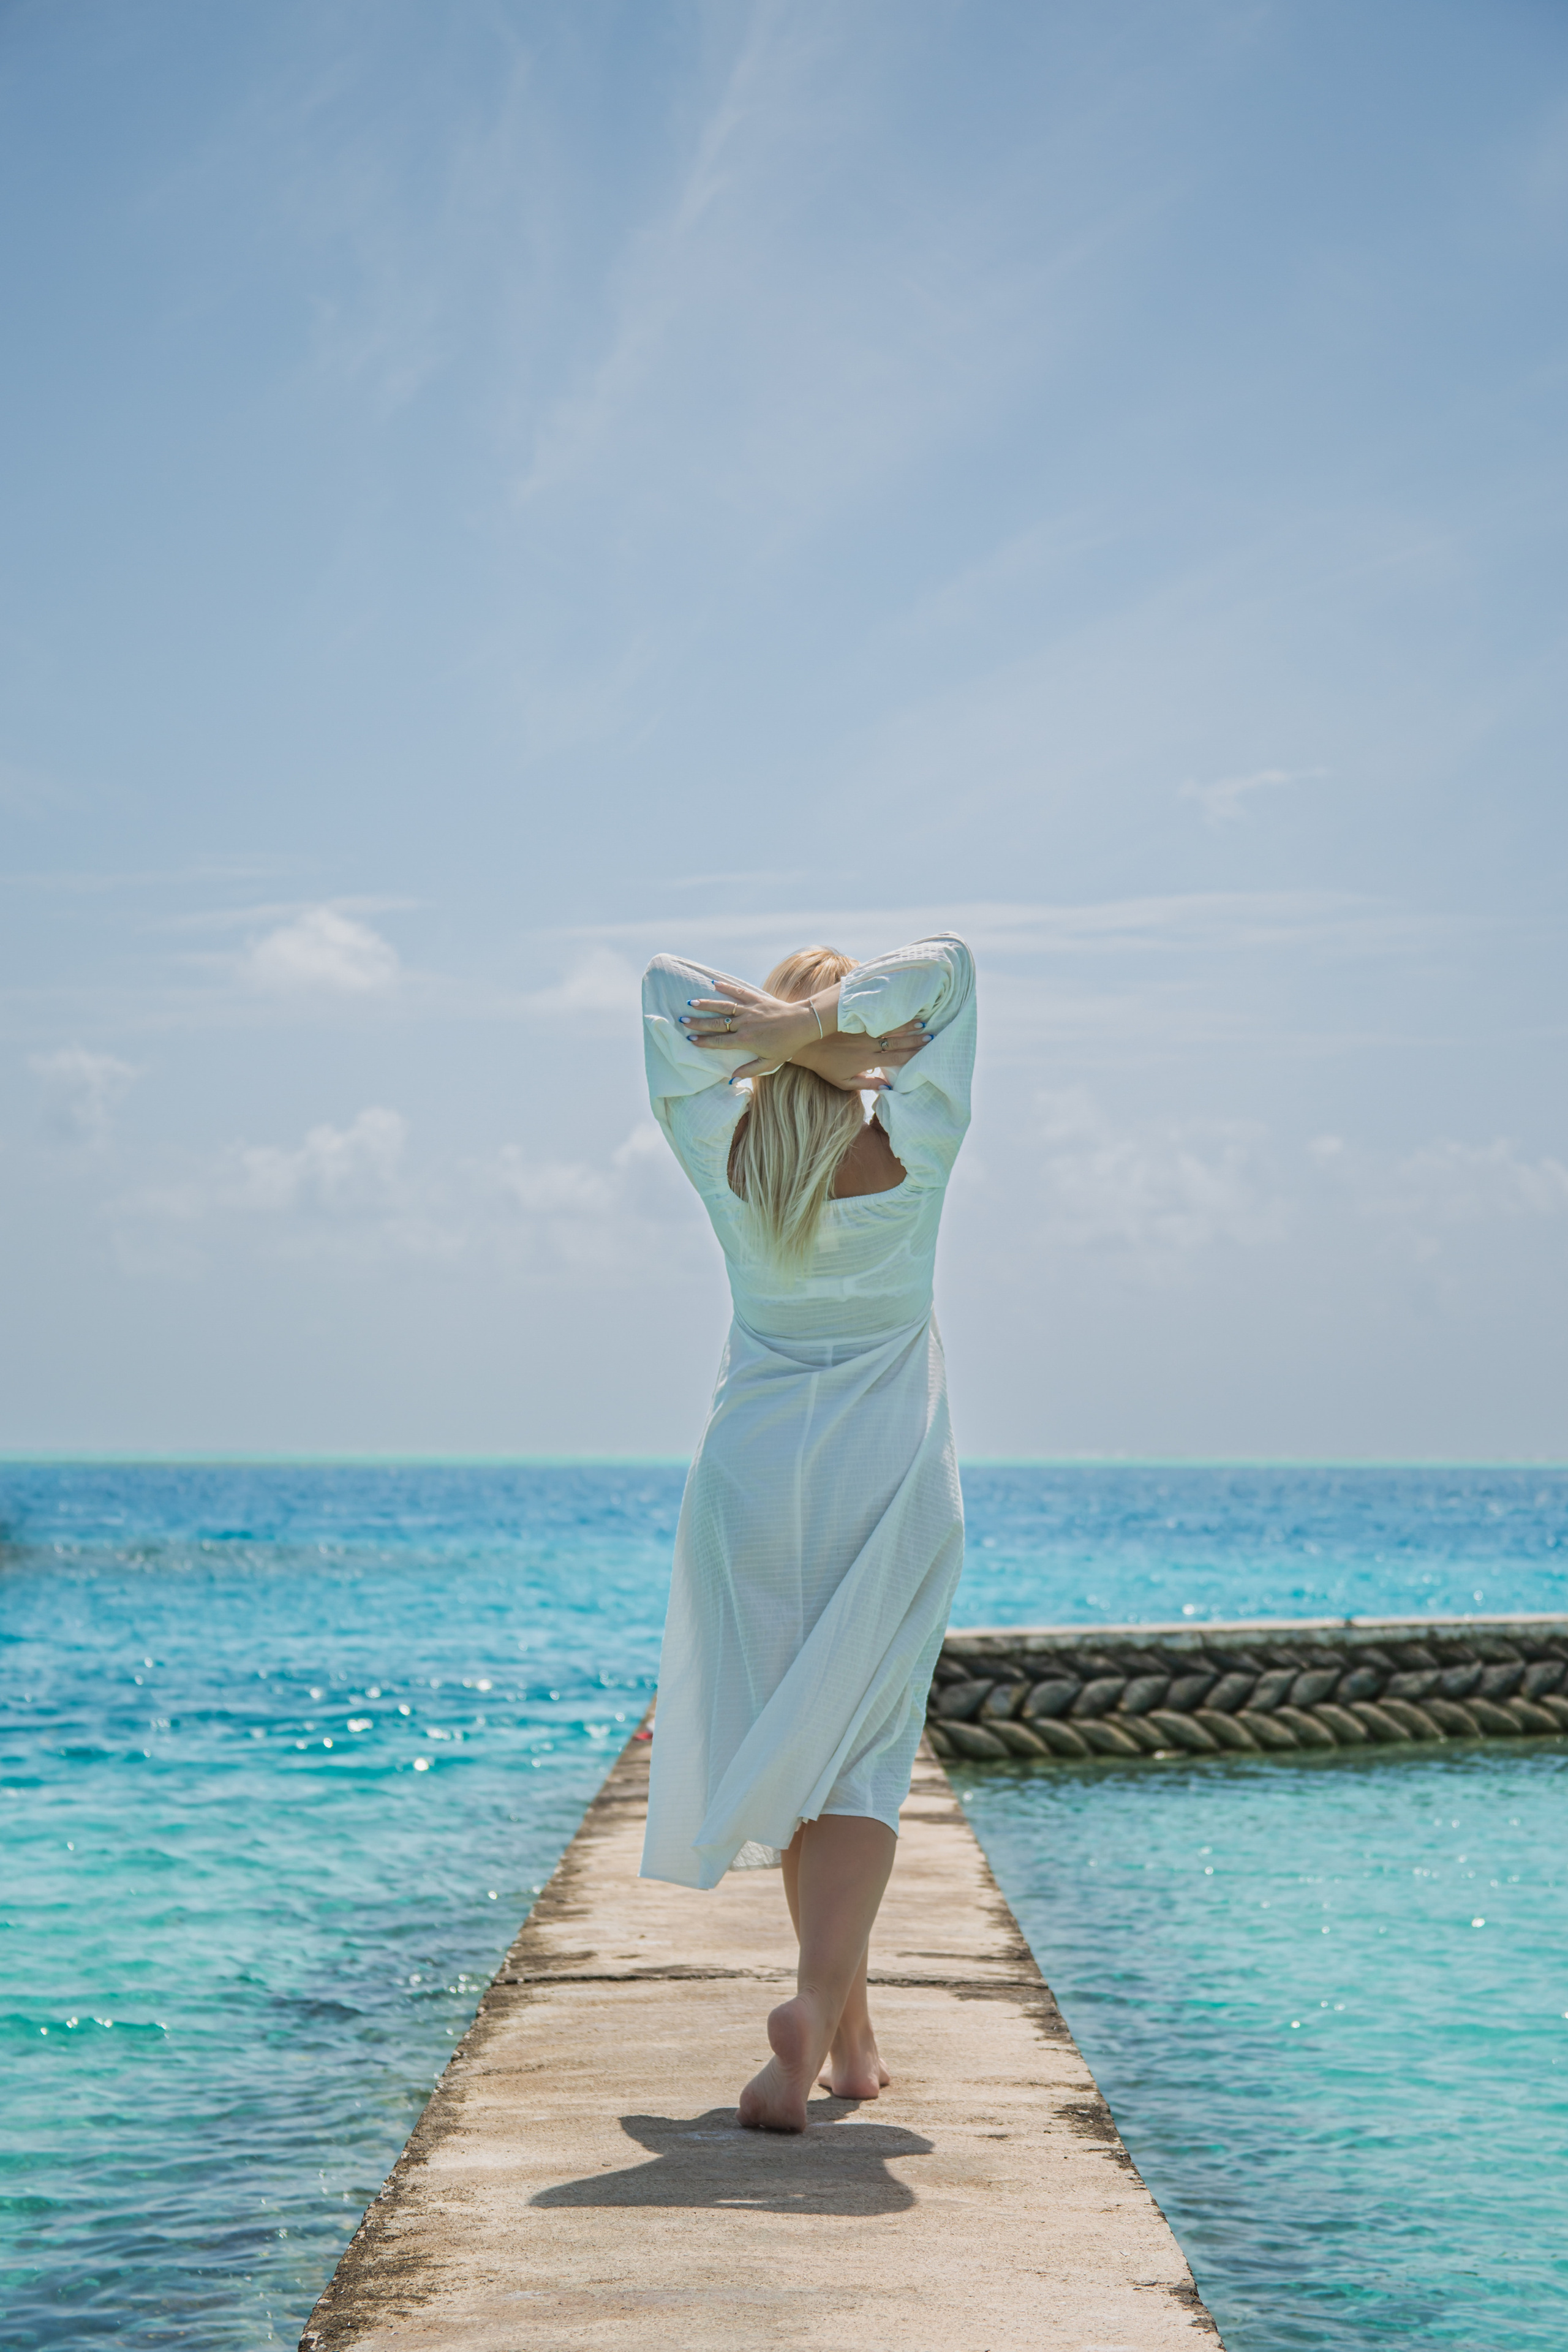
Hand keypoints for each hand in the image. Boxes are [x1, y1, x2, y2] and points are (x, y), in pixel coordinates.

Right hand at [680, 985, 816, 1080]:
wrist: (802, 1023)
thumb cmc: (787, 1045)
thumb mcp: (770, 1063)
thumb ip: (749, 1070)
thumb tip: (731, 1078)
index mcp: (746, 1040)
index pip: (719, 1041)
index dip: (703, 1041)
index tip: (690, 1039)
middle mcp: (745, 1024)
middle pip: (716, 1023)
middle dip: (698, 1022)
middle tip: (682, 1020)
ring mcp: (750, 1009)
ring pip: (724, 1006)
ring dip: (706, 1004)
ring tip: (691, 1002)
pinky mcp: (757, 998)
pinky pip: (739, 992)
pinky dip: (727, 987)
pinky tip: (714, 984)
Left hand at [790, 1024, 929, 1092]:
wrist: (807, 1044)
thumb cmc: (825, 1066)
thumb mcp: (844, 1082)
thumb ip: (867, 1084)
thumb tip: (888, 1087)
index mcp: (866, 1061)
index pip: (894, 1058)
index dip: (911, 1055)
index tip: (924, 1051)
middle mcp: (867, 1045)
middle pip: (896, 1042)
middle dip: (914, 1039)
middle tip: (930, 1036)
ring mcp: (862, 1031)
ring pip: (889, 1028)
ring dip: (906, 1024)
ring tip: (922, 1022)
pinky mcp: (855, 1020)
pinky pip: (876, 1017)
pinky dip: (890, 1014)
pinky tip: (901, 1010)